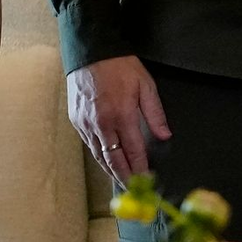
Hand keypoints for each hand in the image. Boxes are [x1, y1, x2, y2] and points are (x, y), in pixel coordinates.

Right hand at [68, 55, 170, 182]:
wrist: (92, 53)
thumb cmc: (120, 66)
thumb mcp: (146, 85)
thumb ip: (155, 113)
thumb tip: (165, 135)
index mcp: (122, 115)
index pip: (133, 150)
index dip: (140, 166)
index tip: (146, 177)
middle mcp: (102, 124)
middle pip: (113, 160)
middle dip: (124, 176)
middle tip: (132, 188)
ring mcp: (86, 125)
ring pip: (99, 156)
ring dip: (110, 170)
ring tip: (120, 180)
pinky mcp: (76, 122)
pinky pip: (89, 145)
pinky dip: (98, 156)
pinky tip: (105, 161)